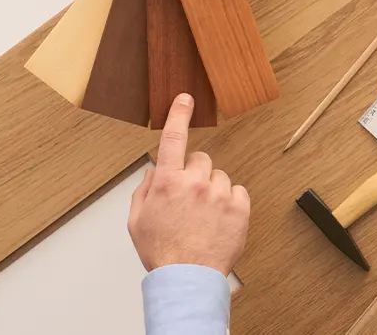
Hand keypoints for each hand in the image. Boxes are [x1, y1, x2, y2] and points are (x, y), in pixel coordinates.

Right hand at [127, 94, 250, 274]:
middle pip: (201, 159)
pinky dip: (231, 202)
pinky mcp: (240, 208)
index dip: (178, 114)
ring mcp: (219, 194)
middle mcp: (195, 183)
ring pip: (220, 177)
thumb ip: (145, 190)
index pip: (172, 138)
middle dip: (195, 173)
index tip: (185, 99)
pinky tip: (219, 220)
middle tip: (190, 198)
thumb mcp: (137, 220)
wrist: (188, 278)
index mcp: (167, 182)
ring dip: (213, 190)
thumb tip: (156, 172)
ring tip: (204, 216)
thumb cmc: (162, 252)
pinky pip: (238, 192)